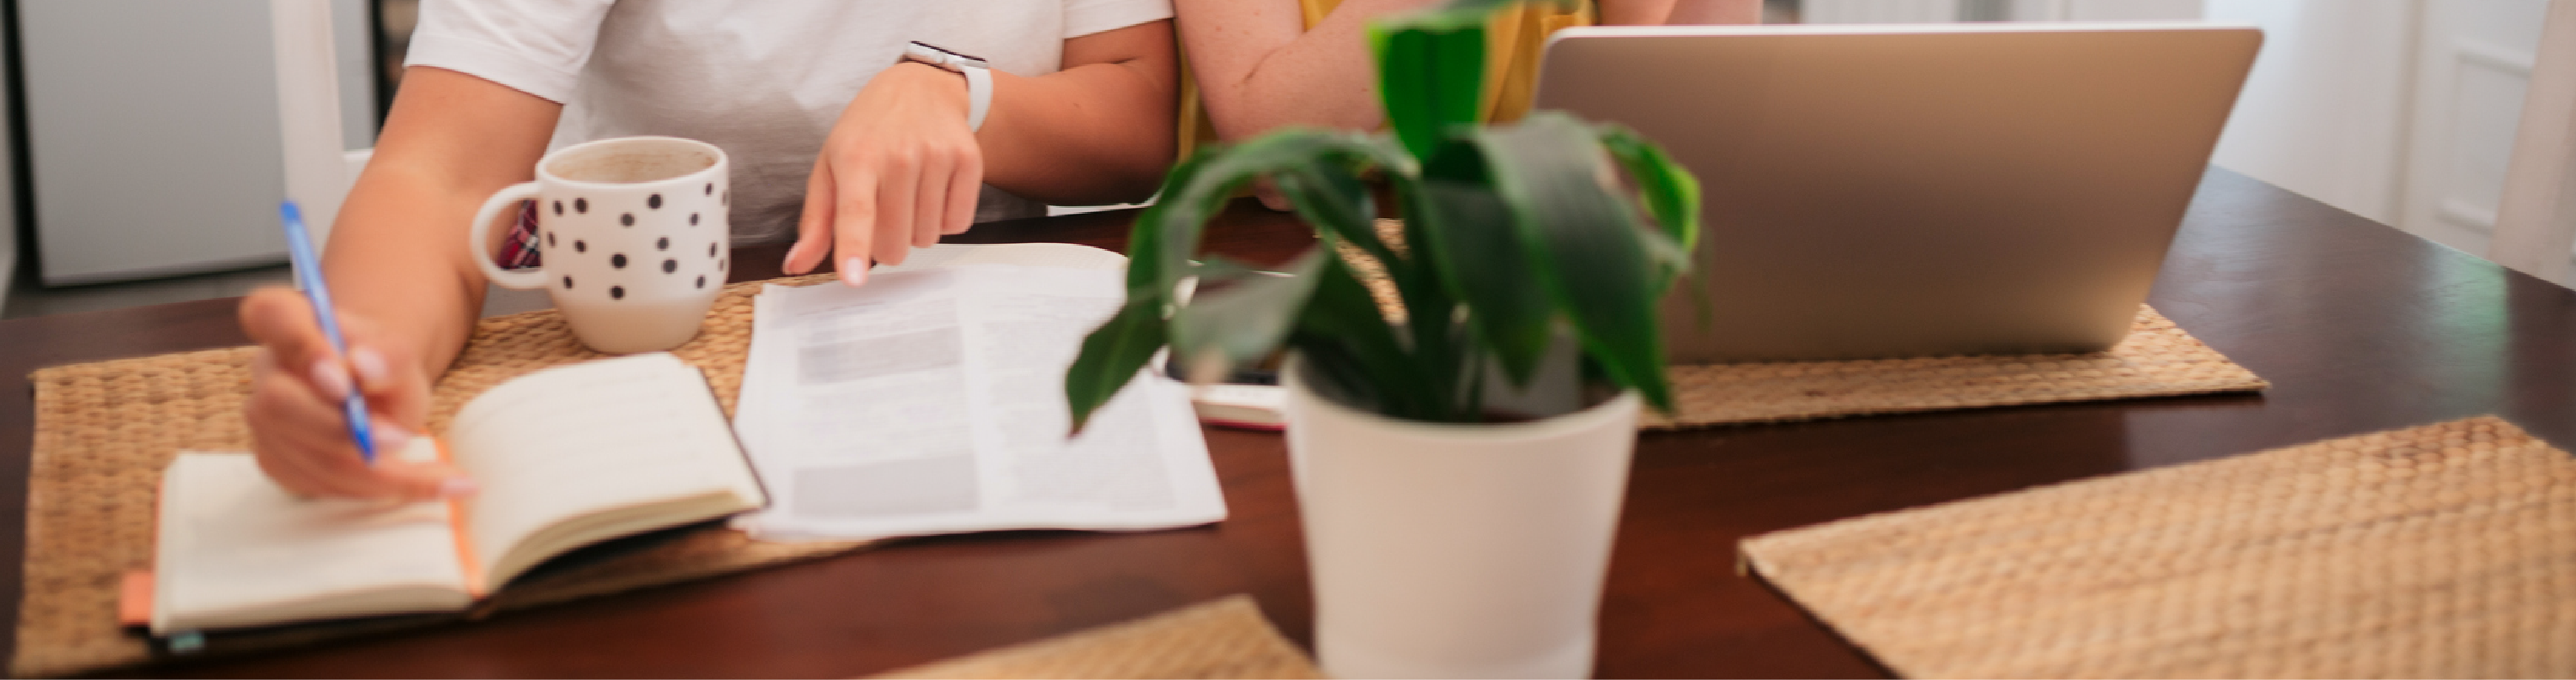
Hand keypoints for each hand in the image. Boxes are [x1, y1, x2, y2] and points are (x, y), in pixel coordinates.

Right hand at [239, 287, 470, 499]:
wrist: (379, 392)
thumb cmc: (384, 365)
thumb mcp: (402, 353)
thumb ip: (388, 354)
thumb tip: (364, 367)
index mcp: (288, 322)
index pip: (270, 314)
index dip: (301, 348)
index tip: (345, 381)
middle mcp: (267, 370)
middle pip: (278, 403)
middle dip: (340, 430)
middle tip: (398, 439)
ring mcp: (264, 420)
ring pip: (303, 453)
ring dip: (371, 471)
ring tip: (436, 474)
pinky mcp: (278, 461)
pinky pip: (317, 484)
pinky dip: (374, 489)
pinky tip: (418, 484)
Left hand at [785, 62, 985, 285]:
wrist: (920, 88)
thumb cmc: (868, 132)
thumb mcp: (830, 166)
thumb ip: (816, 220)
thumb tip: (795, 264)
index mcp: (857, 157)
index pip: (856, 211)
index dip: (853, 248)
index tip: (852, 279)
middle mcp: (899, 156)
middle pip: (895, 241)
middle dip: (885, 244)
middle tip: (882, 214)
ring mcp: (938, 156)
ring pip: (928, 237)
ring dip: (916, 230)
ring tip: (909, 197)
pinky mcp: (969, 160)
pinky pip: (959, 223)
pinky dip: (944, 220)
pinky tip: (933, 193)